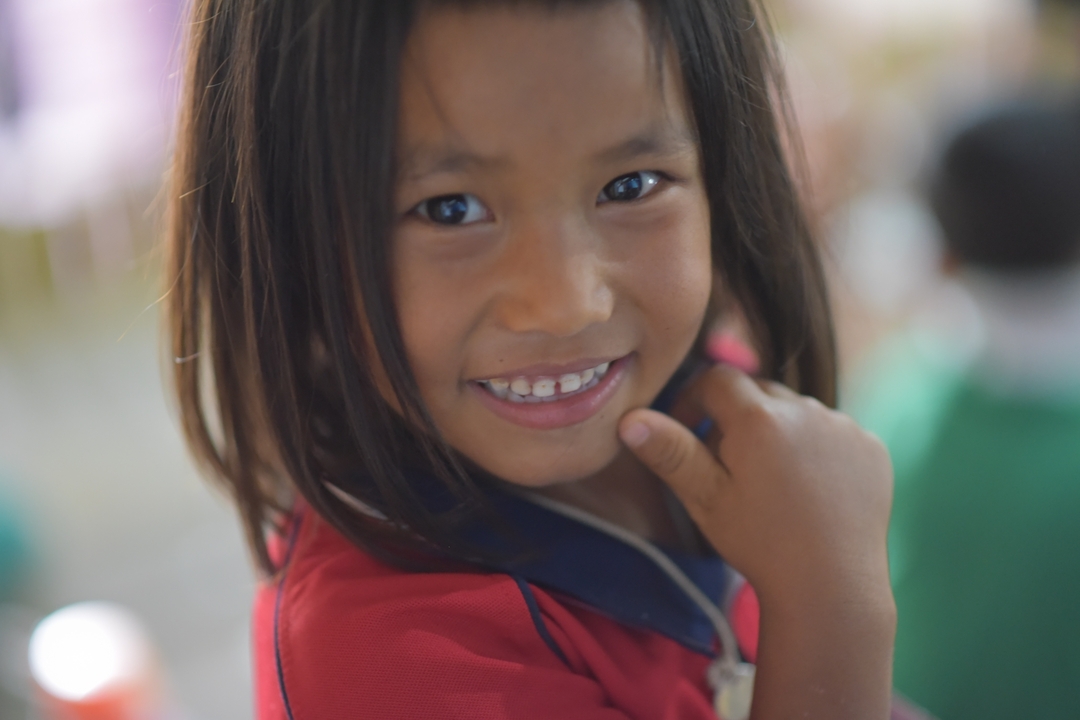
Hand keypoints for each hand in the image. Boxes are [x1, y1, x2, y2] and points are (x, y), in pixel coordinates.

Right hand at [619, 363, 892, 612]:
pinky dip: (816, 447)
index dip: (694, 399)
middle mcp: (805, 410)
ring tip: (771, 480)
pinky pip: (833, 431)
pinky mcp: (871, 446)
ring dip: (778, 430)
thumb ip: (670, 452)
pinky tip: (810, 487)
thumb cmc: (759, 543)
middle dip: (736, 417)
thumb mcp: (705, 499)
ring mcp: (843, 426)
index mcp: (759, 418)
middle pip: (758, 391)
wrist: (832, 585)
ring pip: (796, 411)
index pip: (716, 379)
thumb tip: (629, 418)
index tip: (687, 430)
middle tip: (727, 464)